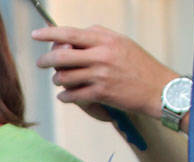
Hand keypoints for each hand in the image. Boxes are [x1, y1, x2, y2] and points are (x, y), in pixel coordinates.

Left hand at [33, 25, 175, 119]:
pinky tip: (68, 94)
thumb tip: (69, 38)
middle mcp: (102, 55)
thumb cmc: (138, 65)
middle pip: (61, 56)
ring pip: (63, 77)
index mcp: (106, 40)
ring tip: (63, 80)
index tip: (35, 34)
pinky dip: (65, 96)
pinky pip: (70, 95)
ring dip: (58, 80)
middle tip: (41, 63)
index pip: (71, 34)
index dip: (49, 34)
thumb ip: (97, 38)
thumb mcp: (121, 43)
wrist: (158, 88)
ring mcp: (100, 75)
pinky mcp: (100, 94)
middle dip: (45, 60)